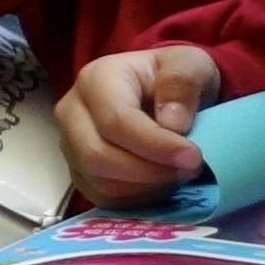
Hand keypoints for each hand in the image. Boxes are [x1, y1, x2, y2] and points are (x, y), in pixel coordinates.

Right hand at [59, 45, 220, 204]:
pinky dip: (137, 199)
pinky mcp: (80, 171)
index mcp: (96, 79)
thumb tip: (172, 124)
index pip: (116, 121)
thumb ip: (182, 84)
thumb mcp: (189, 64)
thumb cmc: (173, 75)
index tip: (194, 157)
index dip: (155, 145)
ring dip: (146, 187)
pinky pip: (103, 197)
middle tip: (190, 170)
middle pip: (97, 156)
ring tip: (180, 175)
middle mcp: (73, 112)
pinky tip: (163, 186)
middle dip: (149, 171)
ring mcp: (71, 145)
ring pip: (99, 181)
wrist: (162, 91)